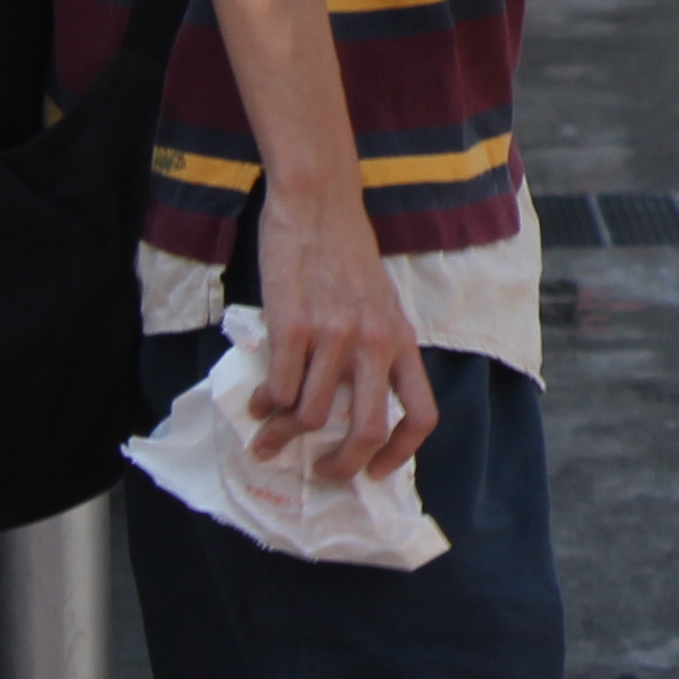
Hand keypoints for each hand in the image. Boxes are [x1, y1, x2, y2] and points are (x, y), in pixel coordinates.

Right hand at [244, 183, 436, 485]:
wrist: (318, 207)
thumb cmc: (347, 257)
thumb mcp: (380, 305)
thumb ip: (374, 351)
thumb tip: (348, 412)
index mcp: (401, 340)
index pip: (422, 415)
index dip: (401, 455)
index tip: (375, 472)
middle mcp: (374, 344)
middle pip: (367, 432)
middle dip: (340, 466)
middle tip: (319, 471)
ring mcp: (334, 337)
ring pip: (310, 416)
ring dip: (282, 436)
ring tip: (268, 436)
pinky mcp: (293, 328)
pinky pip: (277, 391)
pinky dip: (263, 407)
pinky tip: (256, 405)